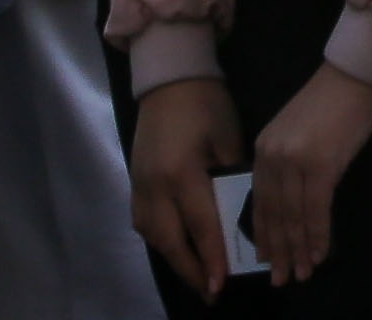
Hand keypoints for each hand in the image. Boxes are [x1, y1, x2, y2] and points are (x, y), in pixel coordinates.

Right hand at [126, 75, 246, 301]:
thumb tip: (237, 210)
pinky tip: (176, 249)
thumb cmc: (206, 104)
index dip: (211, 258)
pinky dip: (161, 241)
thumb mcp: (228, 138)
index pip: (199, 226)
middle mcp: (154, 187)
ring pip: (153, 236)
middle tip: (210, 293)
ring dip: (173, 259)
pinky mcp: (134, 182)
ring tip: (196, 278)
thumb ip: (230, 177)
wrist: (169, 79)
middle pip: (169, 241)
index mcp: (181, 175)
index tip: (221, 283)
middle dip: (190, 270)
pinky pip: (144, 223)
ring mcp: (139, 186)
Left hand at [246, 62, 371, 285]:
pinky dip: (318, 234)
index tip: (268, 260)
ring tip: (302, 273)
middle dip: (278, 250)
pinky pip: (316, 208)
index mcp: (263, 151)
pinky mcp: (320, 164)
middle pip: (273, 214)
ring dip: (299, 249)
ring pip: (293, 216)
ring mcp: (294, 161)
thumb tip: (292, 205)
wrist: (355, 73)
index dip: (265, 235)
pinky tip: (320, 253)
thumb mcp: (298, 134)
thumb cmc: (333, 101)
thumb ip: (288, 164)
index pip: (259, 202)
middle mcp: (272, 158)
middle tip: (282, 278)